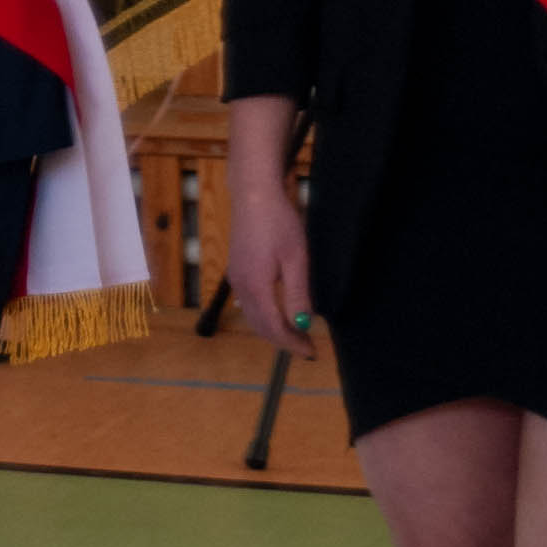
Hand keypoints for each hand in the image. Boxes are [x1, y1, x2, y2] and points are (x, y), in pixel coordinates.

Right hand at [222, 100, 313, 346]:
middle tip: (306, 346)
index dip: (292, 343)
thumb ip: (298, 292)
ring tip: (295, 333)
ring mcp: (235, 278)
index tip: (311, 352)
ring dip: (273, 330)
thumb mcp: (296, 258)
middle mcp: (241, 286)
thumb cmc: (278, 222)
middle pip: (259, 326)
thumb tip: (304, 323)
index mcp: (255, 286)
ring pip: (252, 316)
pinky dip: (264, 316)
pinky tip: (278, 312)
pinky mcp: (236, 270)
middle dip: (282, 340)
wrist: (253, 194)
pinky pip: (248, 304)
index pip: (273, 327)